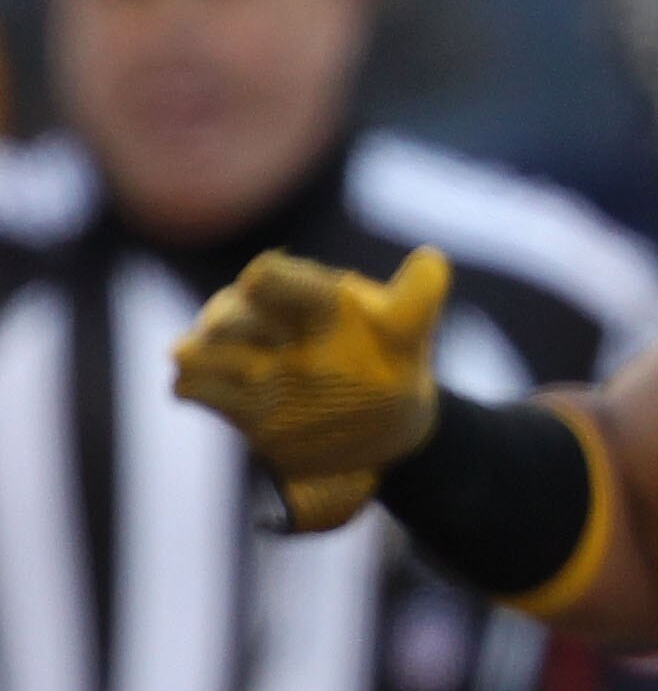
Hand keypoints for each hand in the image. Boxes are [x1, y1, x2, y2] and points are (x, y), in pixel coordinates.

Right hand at [172, 245, 448, 529]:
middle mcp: (271, 323)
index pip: (282, 281)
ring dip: (204, 354)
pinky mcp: (228, 394)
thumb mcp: (409, 335)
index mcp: (314, 301)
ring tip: (203, 362)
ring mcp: (245, 358)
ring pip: (203, 345)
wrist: (377, 433)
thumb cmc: (390, 366)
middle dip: (230, 323)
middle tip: (230, 338)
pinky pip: (192, 382)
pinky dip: (195, 385)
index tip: (260, 282)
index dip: (273, 284)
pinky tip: (200, 390)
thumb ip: (418, 299)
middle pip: (232, 313)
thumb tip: (431, 257)